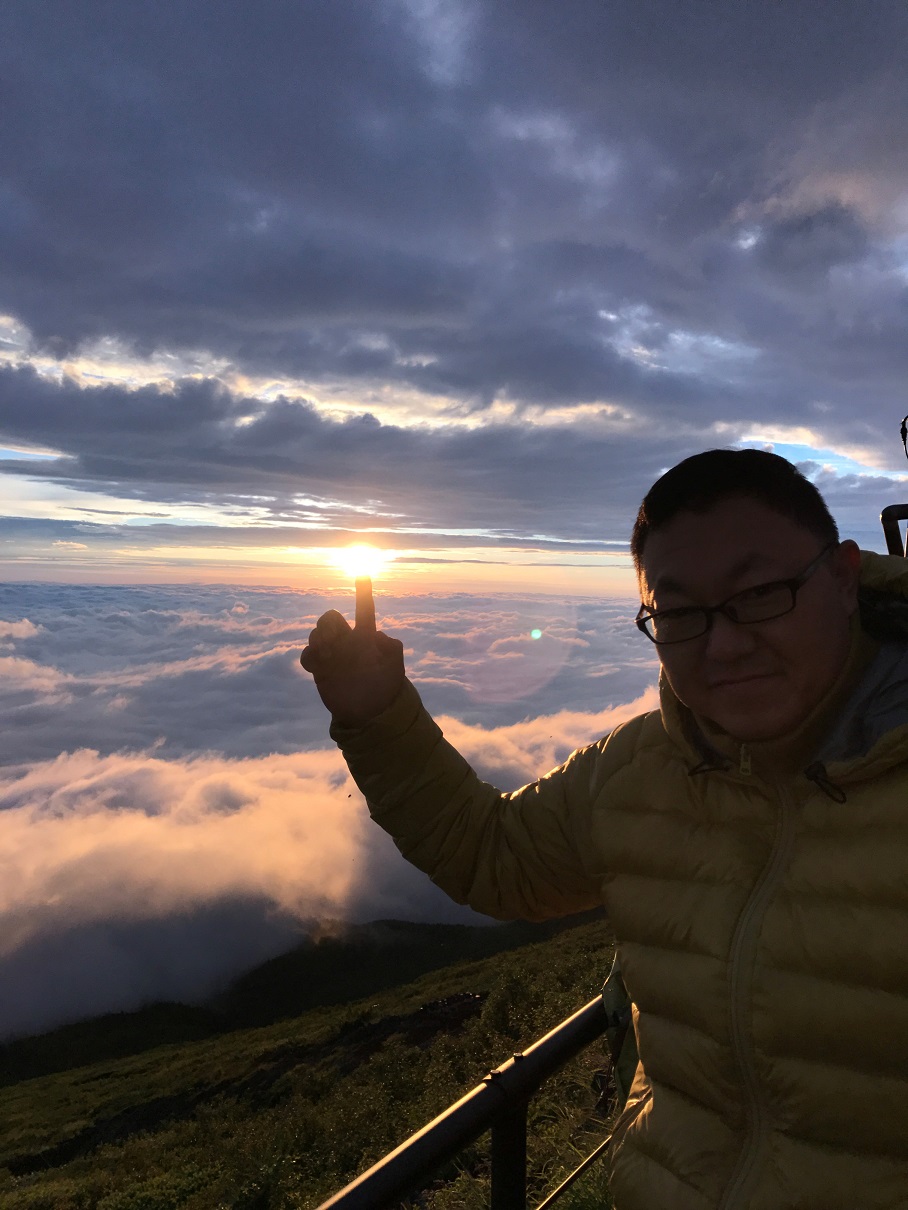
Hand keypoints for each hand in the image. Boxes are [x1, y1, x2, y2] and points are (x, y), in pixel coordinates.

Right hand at [300, 578, 404, 725]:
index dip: (363, 591)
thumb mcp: (395, 665)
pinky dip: (310, 657)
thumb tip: (374, 634)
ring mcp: (332, 654)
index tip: (362, 572)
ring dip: (319, 641)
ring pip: (316, 634)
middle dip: (328, 624)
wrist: (371, 712)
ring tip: (329, 657)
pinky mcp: (320, 668)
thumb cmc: (386, 687)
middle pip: (329, 618)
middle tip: (333, 640)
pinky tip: (318, 667)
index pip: (364, 609)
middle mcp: (347, 641)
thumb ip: (391, 646)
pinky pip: (308, 655)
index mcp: (366, 636)